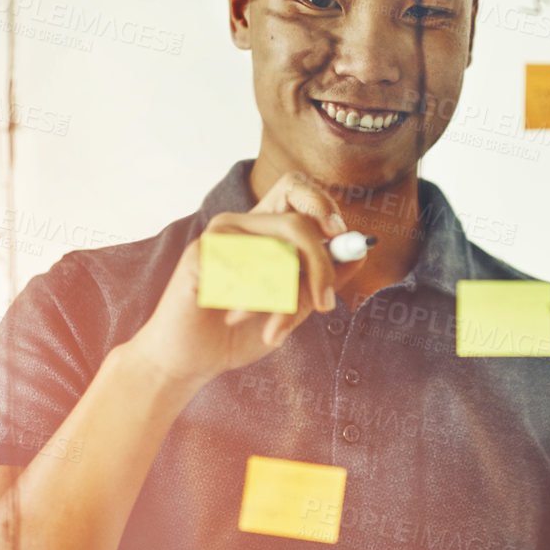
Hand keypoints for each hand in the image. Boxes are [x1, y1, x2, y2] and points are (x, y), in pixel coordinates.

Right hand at [124, 172, 365, 388]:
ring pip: (278, 254)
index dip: (321, 204)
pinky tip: (235, 316)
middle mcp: (239, 224)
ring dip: (283, 301)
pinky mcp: (202, 253)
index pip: (296, 188)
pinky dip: (255, 301)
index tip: (339, 235)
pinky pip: (250, 270)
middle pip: (298, 223)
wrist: (188, 361)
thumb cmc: (239, 334)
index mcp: (261, 229)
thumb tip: (361, 251)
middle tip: (325, 304)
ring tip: (272, 328)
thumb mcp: (292, 306)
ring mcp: (218, 236)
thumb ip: (323, 279)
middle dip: (320, 267)